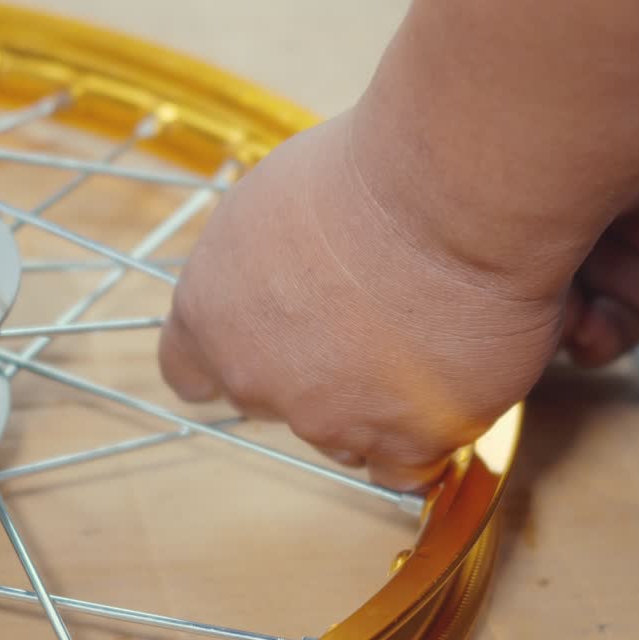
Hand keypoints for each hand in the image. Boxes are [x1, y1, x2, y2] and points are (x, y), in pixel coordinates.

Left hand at [158, 112, 565, 490]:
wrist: (448, 200)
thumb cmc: (367, 173)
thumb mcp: (276, 196)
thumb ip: (265, 257)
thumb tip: (289, 266)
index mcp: (211, 313)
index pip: (189, 370)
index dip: (231, 357)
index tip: (263, 341)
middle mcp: (257, 377)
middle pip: (276, 400)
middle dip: (314, 372)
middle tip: (368, 318)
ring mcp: (330, 418)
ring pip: (344, 435)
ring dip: (374, 403)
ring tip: (425, 340)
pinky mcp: (405, 442)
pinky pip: (406, 467)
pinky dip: (426, 438)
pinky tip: (448, 394)